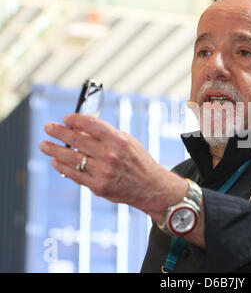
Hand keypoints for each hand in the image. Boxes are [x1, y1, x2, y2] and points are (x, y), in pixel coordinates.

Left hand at [39, 114, 187, 221]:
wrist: (150, 187)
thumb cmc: (138, 161)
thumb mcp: (128, 141)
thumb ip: (106, 135)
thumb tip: (81, 127)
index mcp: (118, 140)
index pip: (90, 124)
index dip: (75, 119)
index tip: (66, 118)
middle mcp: (110, 155)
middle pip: (77, 139)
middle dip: (59, 132)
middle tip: (48, 127)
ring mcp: (103, 172)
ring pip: (71, 158)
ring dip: (54, 150)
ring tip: (44, 144)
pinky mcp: (98, 186)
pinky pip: (74, 174)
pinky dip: (62, 166)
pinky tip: (55, 161)